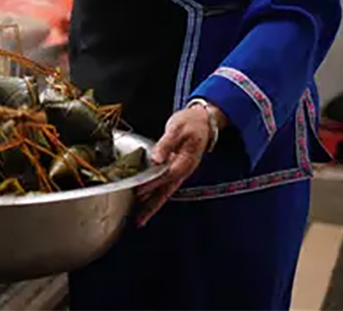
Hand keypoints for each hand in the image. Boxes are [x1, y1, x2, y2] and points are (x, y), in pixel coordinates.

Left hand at [134, 105, 218, 225]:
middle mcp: (183, 170)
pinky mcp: (176, 169)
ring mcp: (180, 172)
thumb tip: (156, 158)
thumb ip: (167, 143)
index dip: (153, 183)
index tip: (139, 190)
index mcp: (186, 161)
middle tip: (139, 220)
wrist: (203, 121)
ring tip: (140, 218)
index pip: (166, 175)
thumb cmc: (191, 122)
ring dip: (153, 205)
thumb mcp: (178, 128)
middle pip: (167, 192)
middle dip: (153, 206)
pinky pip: (164, 186)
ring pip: (165, 192)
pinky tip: (145, 201)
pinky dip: (155, 195)